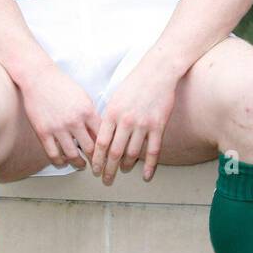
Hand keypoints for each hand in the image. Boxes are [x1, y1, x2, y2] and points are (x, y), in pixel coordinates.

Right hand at [17, 63, 100, 170]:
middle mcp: (74, 121)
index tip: (109, 156)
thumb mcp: (84, 98)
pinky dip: (59, 161)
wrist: (39, 78)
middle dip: (95, 160)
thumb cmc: (62, 86)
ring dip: (78, 163)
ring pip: (71, 154)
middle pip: (89, 148)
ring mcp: (58, 128)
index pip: (102, 136)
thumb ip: (92, 116)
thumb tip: (101, 134)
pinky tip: (63, 162)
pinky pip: (53, 153)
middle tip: (98, 166)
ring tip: (81, 165)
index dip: (107, 149)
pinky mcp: (43, 132)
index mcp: (87, 112)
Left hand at [91, 64, 175, 184]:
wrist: (157, 72)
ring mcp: (142, 124)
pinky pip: (153, 151)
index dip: (96, 159)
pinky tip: (146, 176)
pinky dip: (150, 166)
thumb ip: (108, 117)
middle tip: (105, 180)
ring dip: (127, 166)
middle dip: (108, 169)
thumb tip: (101, 135)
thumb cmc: (135, 83)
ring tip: (124, 172)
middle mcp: (125, 121)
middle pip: (114, 152)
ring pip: (132, 153)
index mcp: (112, 114)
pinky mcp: (158, 126)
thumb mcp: (115, 98)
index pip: (100, 143)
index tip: (94, 169)